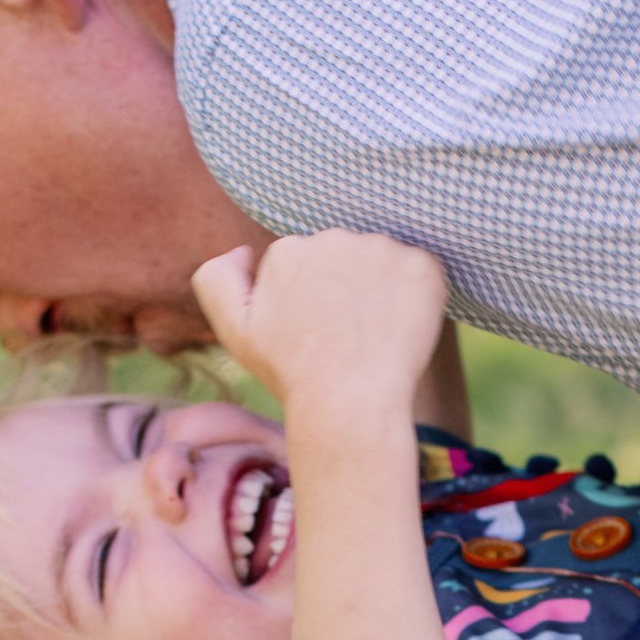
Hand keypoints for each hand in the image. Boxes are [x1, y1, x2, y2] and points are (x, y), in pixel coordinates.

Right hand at [193, 231, 448, 428]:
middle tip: (347, 338)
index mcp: (287, 250)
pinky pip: (421, 271)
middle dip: (347, 289)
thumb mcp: (234, 331)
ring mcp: (380, 248)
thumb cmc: (292, 374)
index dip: (312, 301)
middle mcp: (332, 237)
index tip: (316, 334)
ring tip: (374, 336)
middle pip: (345, 258)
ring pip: (382, 263)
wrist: (350, 402)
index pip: (307, 265)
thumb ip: (217, 280)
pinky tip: (403, 330)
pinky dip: (417, 296)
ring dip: (382, 290)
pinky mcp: (421, 265)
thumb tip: (243, 250)